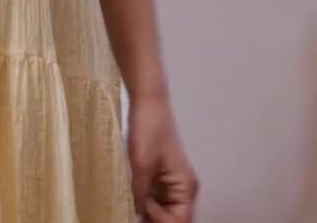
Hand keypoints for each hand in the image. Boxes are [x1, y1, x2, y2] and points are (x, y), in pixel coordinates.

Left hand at [127, 95, 197, 221]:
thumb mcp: (142, 167)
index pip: (180, 220)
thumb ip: (141, 196)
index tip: (141, 213)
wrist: (148, 105)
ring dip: (149, 215)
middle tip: (134, 214)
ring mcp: (171, 184)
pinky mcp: (159, 179)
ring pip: (163, 213)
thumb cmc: (150, 130)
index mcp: (186, 186)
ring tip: (130, 209)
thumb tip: (138, 216)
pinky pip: (155, 202)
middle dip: (155, 221)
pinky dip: (144, 206)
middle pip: (173, 219)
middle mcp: (183, 188)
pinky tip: (131, 202)